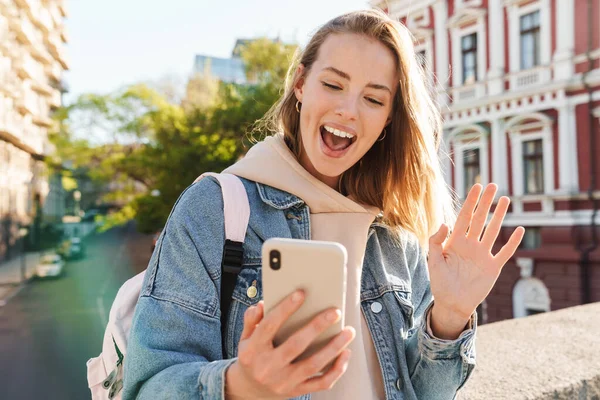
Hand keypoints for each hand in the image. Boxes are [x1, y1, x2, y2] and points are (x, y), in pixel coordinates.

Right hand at [225, 291, 354, 399]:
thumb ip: (251, 320)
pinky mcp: (296, 391)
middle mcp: (267, 368)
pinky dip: (336, 369)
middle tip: (335, 311)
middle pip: (296, 345)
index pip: (269, 326)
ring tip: (348, 331)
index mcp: (252, 350)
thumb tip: (261, 305)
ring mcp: (283, 382)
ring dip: (334, 347)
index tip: (301, 293)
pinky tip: (346, 353)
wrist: (250, 390)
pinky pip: (321, 383)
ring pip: (313, 364)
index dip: (285, 309)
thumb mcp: (245, 337)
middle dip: (317, 327)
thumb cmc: (252, 356)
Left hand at [427, 183, 524, 338]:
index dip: (470, 202)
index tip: (476, 186)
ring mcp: (483, 255)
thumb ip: (436, 242)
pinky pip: (505, 252)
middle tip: (493, 185)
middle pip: (480, 219)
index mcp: (455, 241)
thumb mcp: (434, 261)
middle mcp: (470, 245)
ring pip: (493, 231)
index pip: (464, 217)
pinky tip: (520, 230)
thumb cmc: (440, 282)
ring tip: (505, 200)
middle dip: (486, 202)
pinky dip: (513, 242)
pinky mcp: (493, 267)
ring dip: (499, 216)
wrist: (451, 303)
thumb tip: (444, 223)